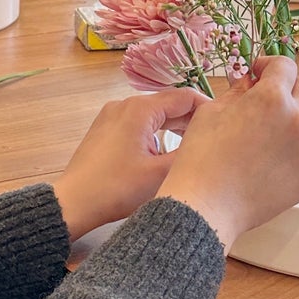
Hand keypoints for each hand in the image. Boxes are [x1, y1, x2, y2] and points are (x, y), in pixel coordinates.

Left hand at [52, 91, 201, 240]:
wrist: (75, 202)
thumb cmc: (117, 189)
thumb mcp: (161, 174)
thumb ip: (190, 153)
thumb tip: (211, 141)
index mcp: (140, 109)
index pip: (184, 96)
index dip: (208, 109)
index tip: (224, 125)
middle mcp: (124, 104)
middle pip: (168, 103)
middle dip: (191, 119)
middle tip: (213, 138)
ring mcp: (111, 115)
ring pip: (153, 114)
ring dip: (173, 126)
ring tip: (193, 145)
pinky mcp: (105, 129)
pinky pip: (137, 122)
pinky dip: (155, 132)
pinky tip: (164, 150)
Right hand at [158, 58, 298, 250]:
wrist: (205, 206)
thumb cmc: (201, 157)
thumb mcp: (212, 111)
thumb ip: (239, 90)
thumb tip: (251, 81)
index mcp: (273, 98)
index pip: (284, 66)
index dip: (268, 65)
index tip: (258, 74)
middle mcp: (298, 121)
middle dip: (284, 90)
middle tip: (263, 102)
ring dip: (286, 126)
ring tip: (257, 145)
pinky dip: (287, 156)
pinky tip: (263, 167)